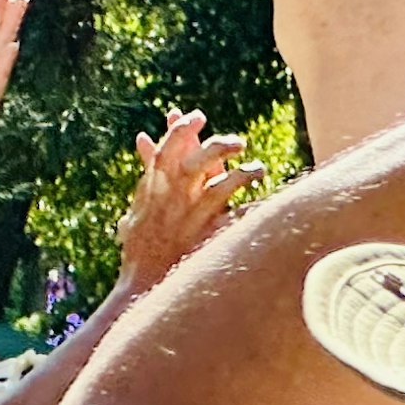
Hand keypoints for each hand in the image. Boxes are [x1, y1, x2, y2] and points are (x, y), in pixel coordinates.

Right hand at [117, 108, 248, 289]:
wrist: (141, 288)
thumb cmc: (139, 244)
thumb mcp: (139, 203)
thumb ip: (147, 169)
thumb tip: (143, 137)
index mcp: (153, 188)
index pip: (167, 149)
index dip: (182, 129)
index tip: (198, 116)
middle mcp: (172, 200)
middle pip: (197, 162)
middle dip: (218, 147)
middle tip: (239, 141)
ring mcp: (189, 220)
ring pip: (221, 188)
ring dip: (243, 175)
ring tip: (258, 170)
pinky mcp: (204, 241)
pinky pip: (234, 222)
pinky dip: (251, 212)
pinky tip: (265, 207)